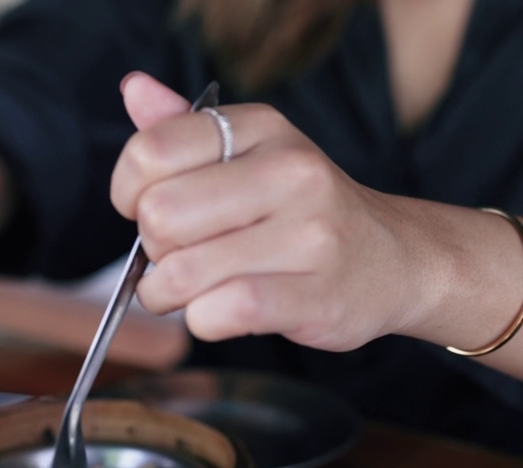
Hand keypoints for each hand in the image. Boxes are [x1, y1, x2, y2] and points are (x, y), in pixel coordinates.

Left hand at [111, 72, 439, 350]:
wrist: (395, 260)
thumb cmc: (304, 211)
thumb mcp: (251, 153)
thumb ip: (185, 128)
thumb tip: (134, 90)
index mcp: (262, 128)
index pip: (152, 151)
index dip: (127, 191)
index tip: (144, 209)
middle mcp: (290, 172)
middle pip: (159, 216)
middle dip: (153, 249)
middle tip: (178, 256)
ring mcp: (308, 235)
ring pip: (183, 273)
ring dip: (169, 295)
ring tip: (191, 292)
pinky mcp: (315, 296)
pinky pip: (220, 313)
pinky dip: (202, 321)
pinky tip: (218, 313)